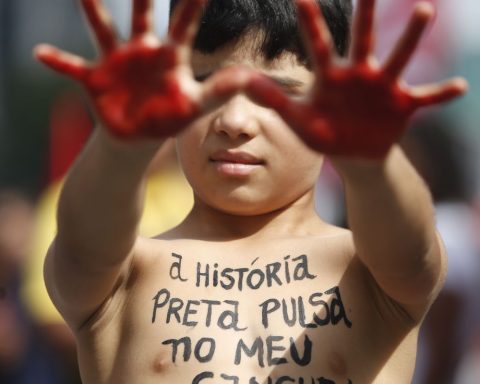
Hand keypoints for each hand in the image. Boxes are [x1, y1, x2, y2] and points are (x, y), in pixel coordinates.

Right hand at [34, 0, 250, 138]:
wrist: (140, 135)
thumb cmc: (170, 116)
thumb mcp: (196, 104)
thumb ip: (220, 90)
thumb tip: (250, 78)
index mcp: (169, 55)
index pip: (185, 21)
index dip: (194, 0)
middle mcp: (142, 50)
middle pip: (142, 12)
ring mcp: (116, 62)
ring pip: (102, 28)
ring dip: (92, 9)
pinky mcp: (95, 79)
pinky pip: (73, 67)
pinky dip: (58, 62)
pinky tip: (40, 53)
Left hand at [246, 0, 467, 158]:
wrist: (352, 154)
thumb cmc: (323, 133)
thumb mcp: (297, 119)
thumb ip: (274, 100)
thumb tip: (243, 81)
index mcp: (331, 75)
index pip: (318, 44)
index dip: (309, 21)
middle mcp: (360, 73)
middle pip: (363, 37)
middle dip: (366, 11)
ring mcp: (383, 87)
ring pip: (398, 58)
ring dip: (409, 36)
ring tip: (424, 10)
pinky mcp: (403, 105)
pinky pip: (426, 97)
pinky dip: (441, 93)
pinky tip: (460, 87)